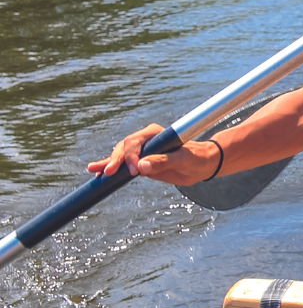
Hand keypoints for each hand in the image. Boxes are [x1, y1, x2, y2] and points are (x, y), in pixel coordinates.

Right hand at [87, 124, 220, 185]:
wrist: (202, 164)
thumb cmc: (197, 159)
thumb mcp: (183, 161)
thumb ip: (164, 162)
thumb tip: (142, 166)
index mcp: (156, 134)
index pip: (136, 142)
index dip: (131, 155)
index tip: (134, 170)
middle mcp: (146, 140)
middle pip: (125, 147)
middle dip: (116, 160)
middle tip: (110, 173)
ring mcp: (141, 150)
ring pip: (120, 154)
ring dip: (109, 163)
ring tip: (97, 172)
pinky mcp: (139, 161)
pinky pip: (122, 163)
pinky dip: (109, 166)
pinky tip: (95, 169)